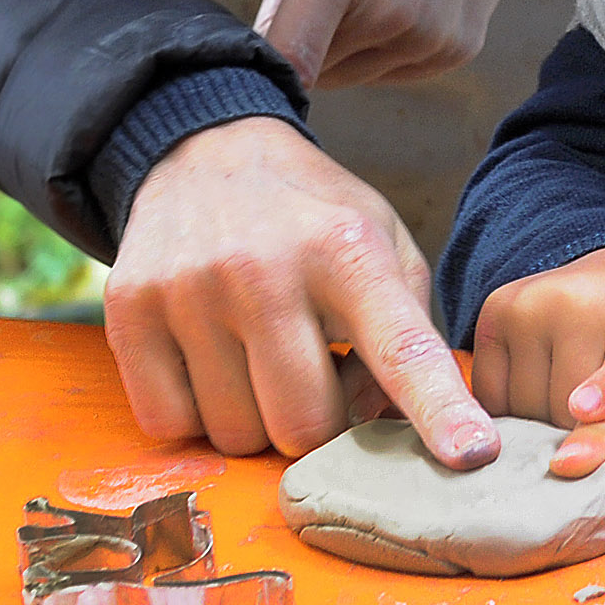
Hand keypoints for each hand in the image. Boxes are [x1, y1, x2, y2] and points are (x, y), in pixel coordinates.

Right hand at [104, 114, 500, 465]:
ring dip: (254, 417)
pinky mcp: (130, 310)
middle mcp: (265, 269)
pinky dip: (194, 411)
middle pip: (303, 427)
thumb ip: (407, 331)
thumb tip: (394, 428)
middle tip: (311, 373)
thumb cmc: (310, 215)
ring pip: (235, 434)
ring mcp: (190, 290)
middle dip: (316, 423)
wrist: (205, 149)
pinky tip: (208, 356)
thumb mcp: (381, 240)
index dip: (438, 409)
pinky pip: (169, 424)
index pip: (401, 346)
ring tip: (257, 353)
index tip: (474, 455)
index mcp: (347, 250)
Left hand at [170, 0, 545, 88]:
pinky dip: (379, 44)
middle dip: (299, 29)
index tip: (248, 39)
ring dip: (339, 40)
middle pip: (311, 66)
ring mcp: (428, 35)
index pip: (284, 61)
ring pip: (349, 72)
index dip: (257, 60)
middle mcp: (390, 12)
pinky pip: (390, 70)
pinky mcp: (454, 48)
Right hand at [470, 245, 604, 477]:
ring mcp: (536, 301)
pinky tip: (538, 380)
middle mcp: (583, 301)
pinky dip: (510, 405)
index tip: (569, 464)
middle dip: (582, 434)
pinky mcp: (500, 308)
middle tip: (600, 410)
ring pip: (527, 411)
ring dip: (544, 422)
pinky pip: (493, 393)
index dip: (598, 431)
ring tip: (570, 388)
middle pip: (567, 418)